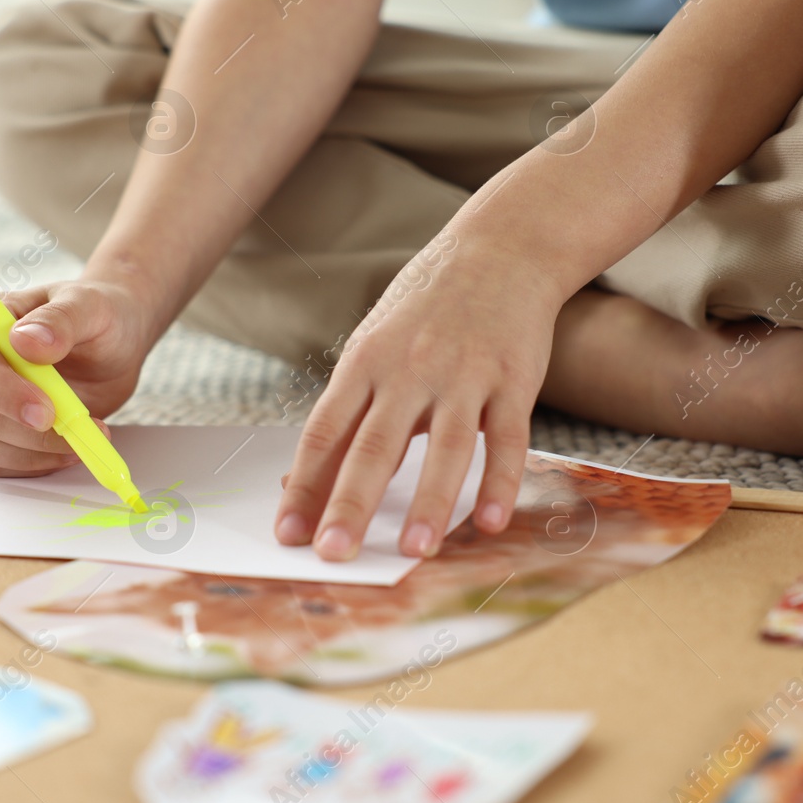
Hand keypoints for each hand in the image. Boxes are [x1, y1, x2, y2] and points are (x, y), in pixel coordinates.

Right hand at [0, 279, 154, 476]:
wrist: (116, 343)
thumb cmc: (98, 317)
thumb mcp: (89, 306)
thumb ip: (60, 320)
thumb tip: (26, 342)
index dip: (3, 392)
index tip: (47, 411)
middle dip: (28, 432)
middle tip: (81, 428)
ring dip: (36, 453)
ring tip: (87, 435)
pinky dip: (37, 464)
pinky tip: (71, 448)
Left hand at [273, 233, 561, 559]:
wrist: (501, 249)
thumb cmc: (427, 306)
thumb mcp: (374, 345)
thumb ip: (346, 412)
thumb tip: (300, 481)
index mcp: (366, 361)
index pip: (326, 431)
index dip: (305, 484)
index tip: (288, 533)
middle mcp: (411, 368)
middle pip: (376, 444)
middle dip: (351, 502)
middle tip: (334, 553)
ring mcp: (465, 374)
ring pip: (446, 447)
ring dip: (428, 502)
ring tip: (413, 550)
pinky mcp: (515, 380)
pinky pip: (508, 439)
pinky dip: (499, 482)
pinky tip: (489, 521)